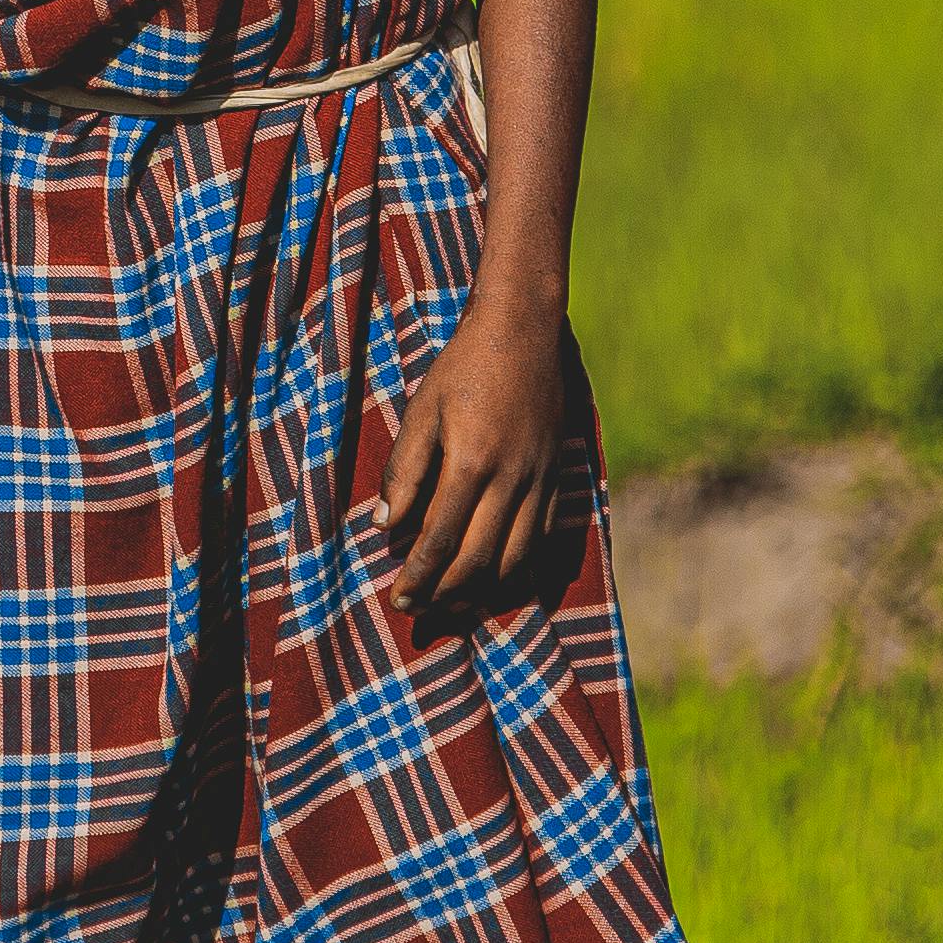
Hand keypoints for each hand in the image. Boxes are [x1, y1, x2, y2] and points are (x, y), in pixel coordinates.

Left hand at [376, 306, 574, 624]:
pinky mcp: (557, 477)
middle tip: (417, 612)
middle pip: (479, 560)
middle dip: (445, 594)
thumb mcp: (422, 411)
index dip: (418, 576)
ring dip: (483, 591)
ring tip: (454, 606)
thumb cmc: (464, 366)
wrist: (525, 330)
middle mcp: (512, 480)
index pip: (441, 539)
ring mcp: (540, 481)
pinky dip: (520, 569)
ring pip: (516, 559)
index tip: (398, 597)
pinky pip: (542, 539)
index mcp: (472, 463)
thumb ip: (404, 472)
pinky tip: (498, 580)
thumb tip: (384, 527)